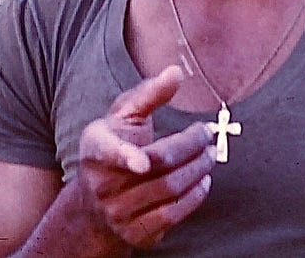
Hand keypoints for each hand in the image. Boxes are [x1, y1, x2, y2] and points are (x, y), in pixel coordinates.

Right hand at [76, 65, 215, 251]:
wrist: (95, 202)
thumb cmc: (116, 144)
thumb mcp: (123, 116)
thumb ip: (148, 93)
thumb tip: (175, 72)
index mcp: (95, 148)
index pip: (109, 152)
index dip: (125, 157)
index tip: (143, 163)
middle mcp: (101, 184)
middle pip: (156, 167)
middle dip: (189, 147)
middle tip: (207, 135)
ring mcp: (116, 212)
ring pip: (168, 190)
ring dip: (198, 170)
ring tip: (210, 155)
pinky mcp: (134, 233)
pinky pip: (172, 215)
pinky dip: (195, 197)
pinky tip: (203, 181)